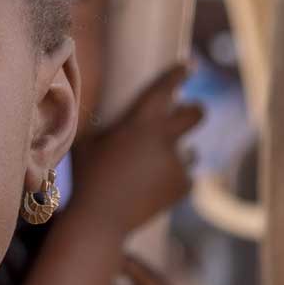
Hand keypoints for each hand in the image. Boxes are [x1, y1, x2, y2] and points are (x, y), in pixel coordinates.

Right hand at [73, 65, 203, 233]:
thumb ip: (97, 124)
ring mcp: (177, 162)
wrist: (100, 219)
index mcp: (140, 121)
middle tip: (190, 112)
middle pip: (197, 114)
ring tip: (149, 172)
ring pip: (189, 152)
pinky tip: (150, 191)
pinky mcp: (183, 186)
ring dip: (177, 156)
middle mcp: (164, 137)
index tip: (189, 65)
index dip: (179, 74)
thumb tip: (93, 108)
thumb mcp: (87, 143)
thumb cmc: (87, 177)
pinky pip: (184, 178)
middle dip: (196, 111)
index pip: (166, 88)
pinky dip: (172, 182)